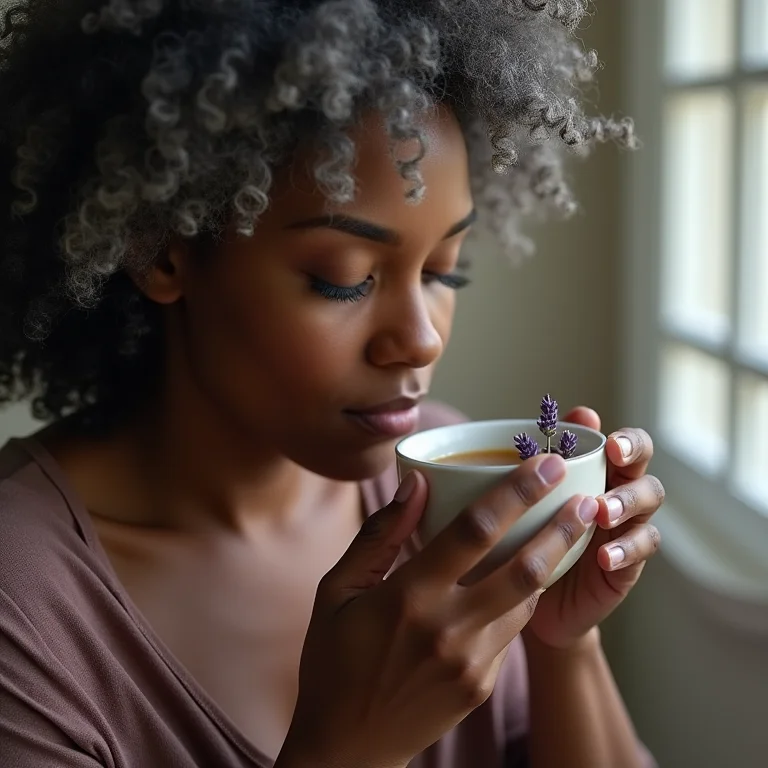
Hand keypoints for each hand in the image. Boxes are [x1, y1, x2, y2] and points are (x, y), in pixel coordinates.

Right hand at [279, 452, 590, 767]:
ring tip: (571, 528)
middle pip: (523, 567)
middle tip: (584, 496)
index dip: (514, 492)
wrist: (346, 747)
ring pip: (527, 599)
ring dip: (552, 561)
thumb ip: (379, 535)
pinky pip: (511, 629)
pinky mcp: (482, 683)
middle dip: (560, 527)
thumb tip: (415, 483)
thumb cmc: (332, 661)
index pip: (474, 531)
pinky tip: (526, 575)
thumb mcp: (337, 590)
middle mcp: (448, 628)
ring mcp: (472, 661)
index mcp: (408, 597)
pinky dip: (522, 596)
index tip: (542, 464)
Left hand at [526, 406, 663, 649]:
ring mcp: (626, 530)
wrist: (532, 600)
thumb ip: (542, 460)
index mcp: (600, 474)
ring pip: (648, 505)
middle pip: (644, 467)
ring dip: (627, 502)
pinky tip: (605, 556)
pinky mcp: (628, 565)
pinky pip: (641, 551)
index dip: (627, 440)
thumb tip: (561, 422)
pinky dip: (625, 550)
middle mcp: (619, 497)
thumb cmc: (530, 538)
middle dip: (635, 460)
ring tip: (602, 511)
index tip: (610, 444)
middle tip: (616, 460)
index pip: (628, 446)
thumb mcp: (528, 498)